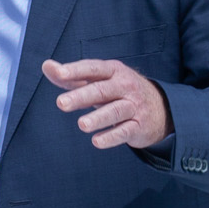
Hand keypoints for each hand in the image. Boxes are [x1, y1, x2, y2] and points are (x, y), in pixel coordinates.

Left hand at [44, 57, 170, 151]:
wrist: (162, 108)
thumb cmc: (120, 91)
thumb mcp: (100, 80)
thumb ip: (73, 76)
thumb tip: (46, 66)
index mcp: (113, 71)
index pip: (93, 69)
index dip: (76, 70)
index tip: (59, 73)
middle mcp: (125, 86)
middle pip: (102, 90)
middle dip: (81, 96)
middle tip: (61, 103)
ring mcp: (134, 106)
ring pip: (116, 111)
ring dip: (98, 118)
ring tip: (81, 125)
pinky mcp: (139, 126)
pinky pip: (125, 131)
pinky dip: (111, 136)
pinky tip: (96, 141)